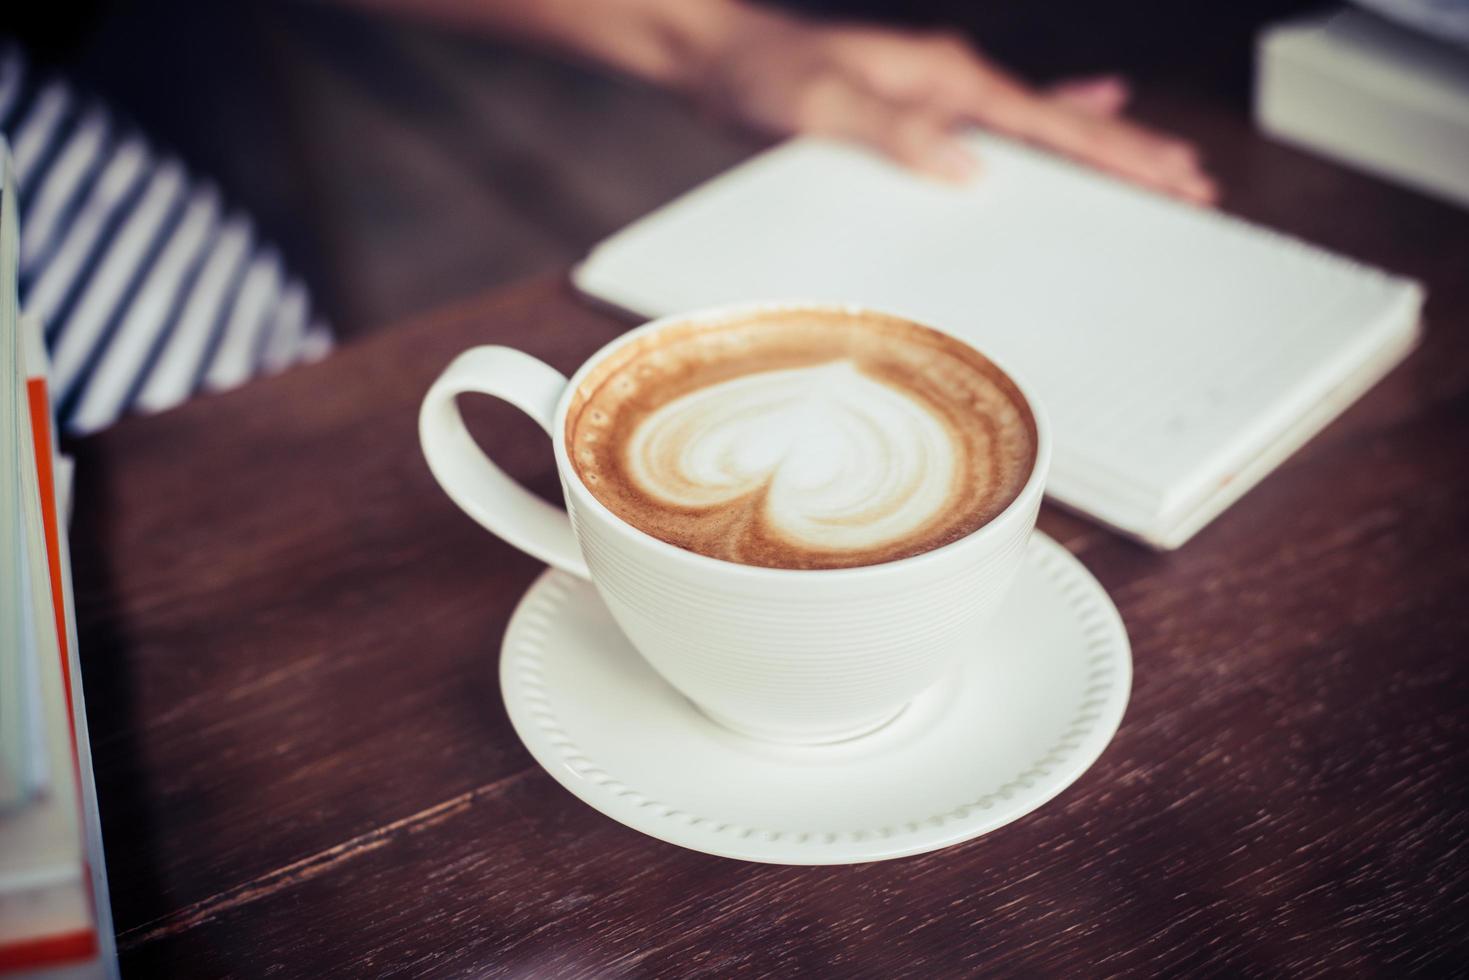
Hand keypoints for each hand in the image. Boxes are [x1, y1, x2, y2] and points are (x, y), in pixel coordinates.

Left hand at [689, 12, 1216, 203]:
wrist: (722, 59)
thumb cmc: (764, 78)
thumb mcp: (821, 107)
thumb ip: (892, 132)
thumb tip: (967, 167)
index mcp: (946, 80)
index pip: (1053, 125)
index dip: (1118, 153)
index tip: (1174, 175)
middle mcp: (953, 84)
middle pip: (1065, 125)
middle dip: (1133, 155)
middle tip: (1195, 184)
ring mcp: (939, 96)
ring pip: (1042, 130)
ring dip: (1100, 151)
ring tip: (1157, 170)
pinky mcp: (919, 112)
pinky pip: (1000, 127)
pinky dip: (1044, 129)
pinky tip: (1075, 123)